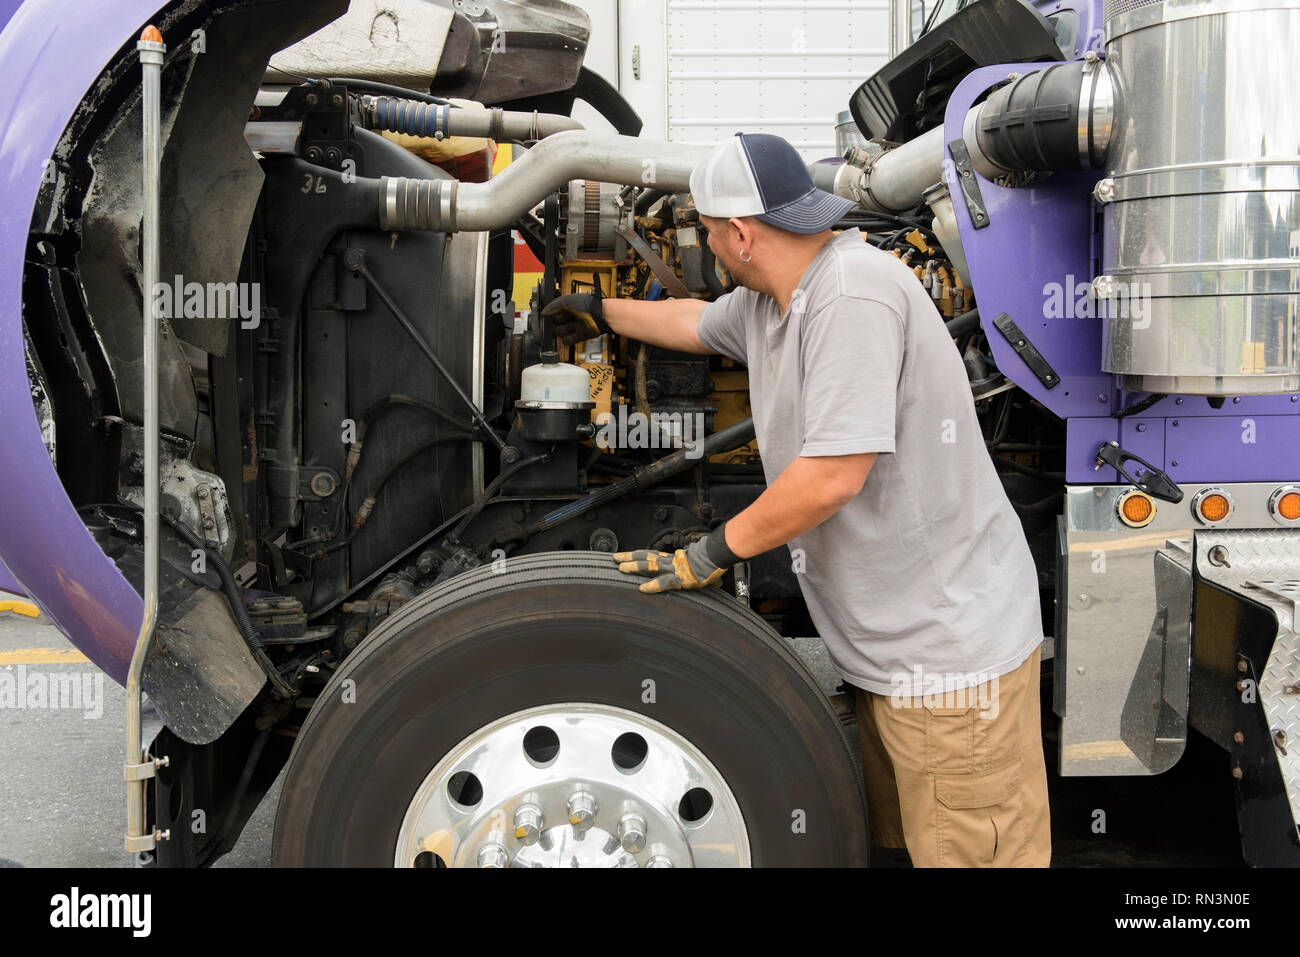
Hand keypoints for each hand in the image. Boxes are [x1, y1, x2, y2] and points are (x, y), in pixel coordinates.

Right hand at [541, 291, 610, 344]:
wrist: (601, 315)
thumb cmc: (587, 305)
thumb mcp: (566, 301)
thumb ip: (553, 306)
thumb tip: (544, 312)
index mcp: (570, 304)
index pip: (557, 309)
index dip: (550, 313)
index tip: (543, 317)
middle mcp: (575, 314)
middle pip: (560, 320)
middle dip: (553, 323)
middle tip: (546, 328)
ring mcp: (579, 324)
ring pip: (565, 330)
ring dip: (559, 332)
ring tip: (552, 335)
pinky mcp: (583, 334)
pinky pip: (573, 338)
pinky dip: (567, 340)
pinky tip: (562, 341)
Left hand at [614, 524, 739, 593]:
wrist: (718, 556)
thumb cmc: (712, 559)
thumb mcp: (702, 566)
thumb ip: (702, 573)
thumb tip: (713, 581)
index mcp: (673, 559)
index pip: (651, 556)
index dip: (637, 556)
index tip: (625, 556)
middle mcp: (670, 562)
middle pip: (645, 557)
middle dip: (628, 557)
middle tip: (614, 558)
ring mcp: (673, 569)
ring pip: (650, 566)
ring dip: (634, 566)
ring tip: (621, 568)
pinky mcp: (680, 578)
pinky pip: (664, 582)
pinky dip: (653, 586)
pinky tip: (642, 589)